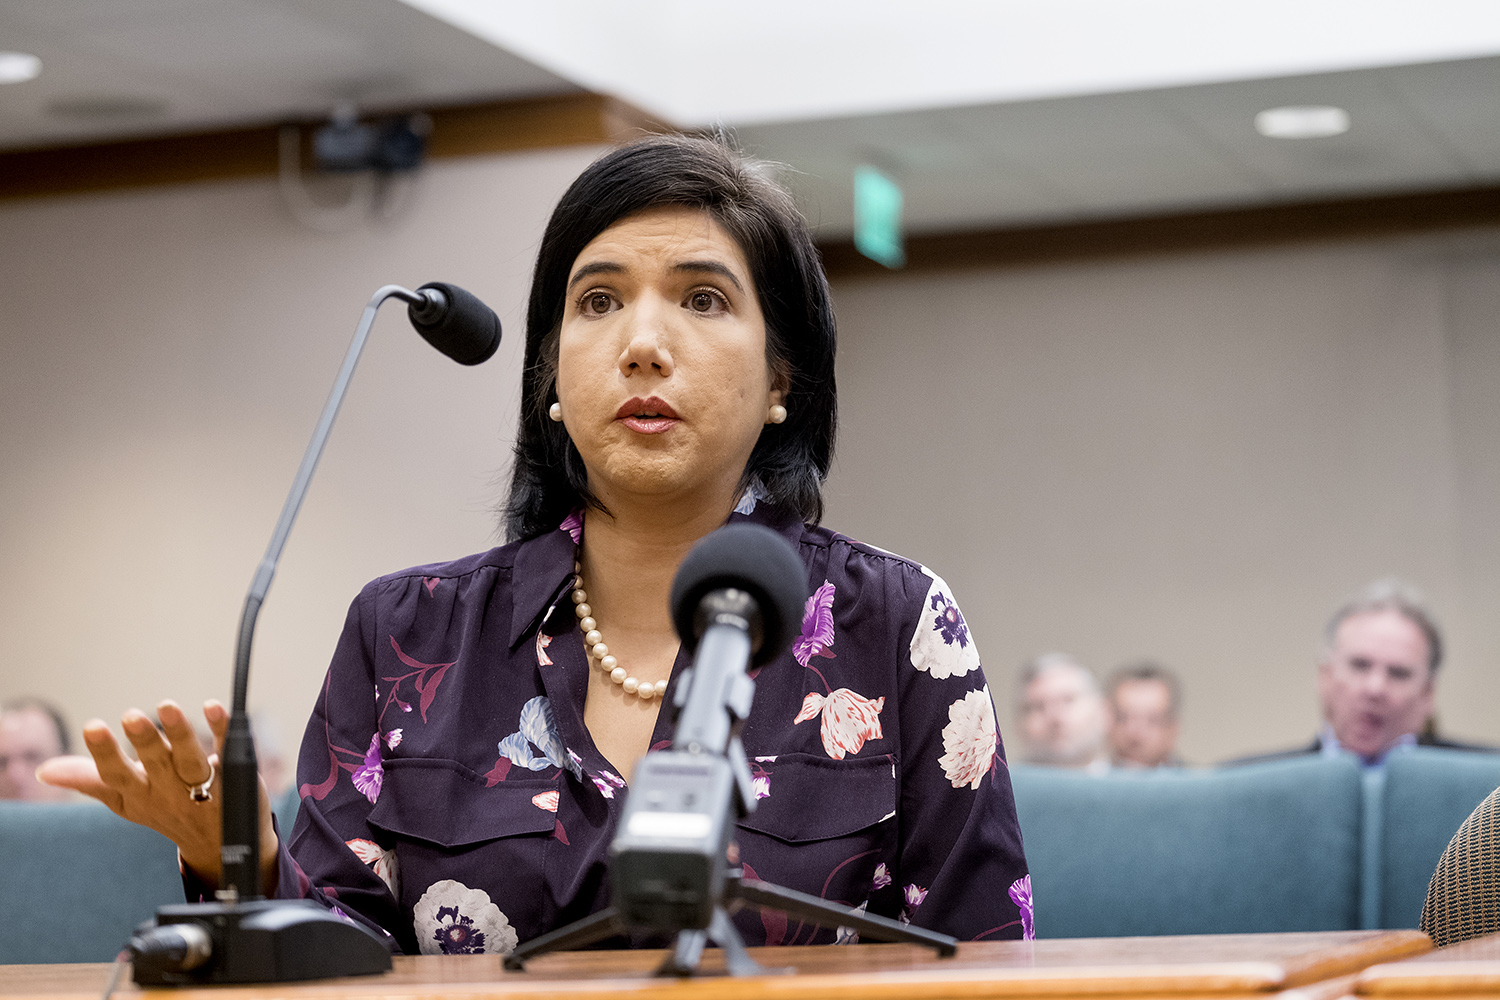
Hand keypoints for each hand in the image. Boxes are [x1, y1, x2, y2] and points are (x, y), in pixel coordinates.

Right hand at [35, 699, 278, 893]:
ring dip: (181, 734)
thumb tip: (46, 771)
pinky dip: (222, 730)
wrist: (216, 841)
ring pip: (191, 760)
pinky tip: (214, 707)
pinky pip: (229, 750)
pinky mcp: (233, 774)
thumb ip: (88, 780)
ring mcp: (203, 786)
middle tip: (132, 716)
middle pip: (156, 765)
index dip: (104, 753)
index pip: (117, 775)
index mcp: (138, 796)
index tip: (93, 726)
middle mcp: (168, 792)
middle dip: (145, 741)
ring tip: (168, 707)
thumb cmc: (163, 810)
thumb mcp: (124, 800)